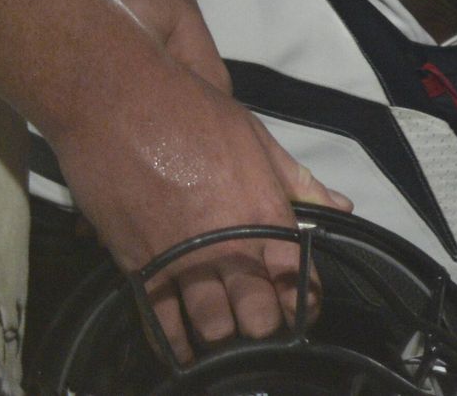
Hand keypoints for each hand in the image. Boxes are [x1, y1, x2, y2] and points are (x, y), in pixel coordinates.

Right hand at [49, 61, 338, 357]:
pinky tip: (184, 354)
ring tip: (229, 344)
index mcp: (263, 209)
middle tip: (263, 330)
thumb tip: (338, 205)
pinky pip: (159, 315)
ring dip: (222, 337)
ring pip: (210, 322)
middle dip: (264, 326)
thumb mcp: (256, 138)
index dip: (302, 302)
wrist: (118, 103)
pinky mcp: (136, 262)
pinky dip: (174, 340)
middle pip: (256, 310)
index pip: (295, 275)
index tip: (303, 314)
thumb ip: (297, 180)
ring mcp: (180, 256)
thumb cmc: (192, 113)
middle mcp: (226, 241)